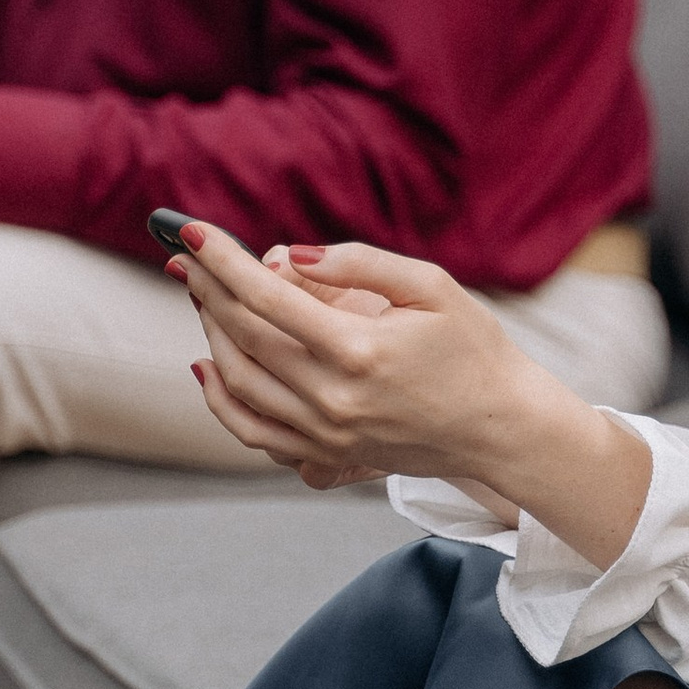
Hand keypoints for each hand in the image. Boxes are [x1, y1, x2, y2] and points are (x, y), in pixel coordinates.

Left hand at [177, 229, 652, 563]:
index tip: (191, 232)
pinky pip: (252, 431)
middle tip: (186, 258)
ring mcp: (325, 434)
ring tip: (203, 299)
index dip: (223, 259)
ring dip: (210, 335)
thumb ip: (358, 263)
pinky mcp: (325, 456)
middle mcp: (333, 397)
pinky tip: (208, 367)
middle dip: (207, 289)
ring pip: (237, 382)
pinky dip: (220, 400)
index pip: (267, 296)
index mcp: (359, 349)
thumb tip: (286, 255)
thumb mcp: (430, 286)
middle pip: (242, 336)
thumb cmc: (474, 349)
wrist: (502, 427)